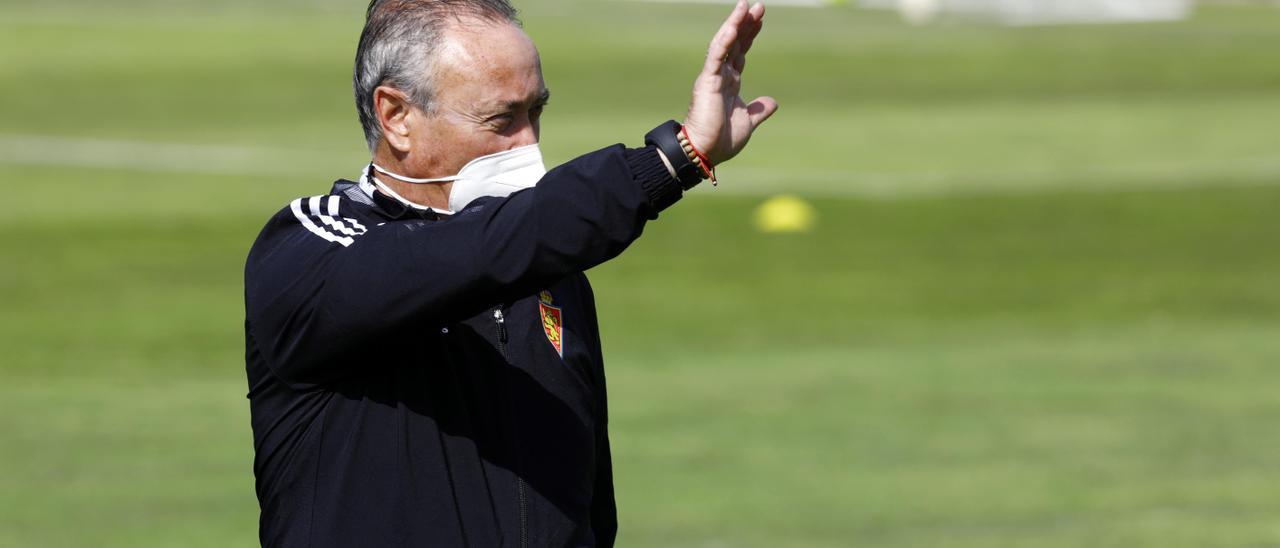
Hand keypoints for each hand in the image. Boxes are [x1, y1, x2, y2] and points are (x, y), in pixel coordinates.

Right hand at [682, 0, 777, 166]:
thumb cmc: (722, 139)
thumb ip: (759, 110)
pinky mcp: (707, 82)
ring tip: (746, 6)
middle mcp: (721, 76)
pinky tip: (733, 26)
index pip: (741, 52)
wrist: (706, 152)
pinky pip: (716, 57)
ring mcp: (713, 77)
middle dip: (746, 23)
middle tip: (758, 5)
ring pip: (724, 44)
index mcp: (729, 83)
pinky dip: (724, 41)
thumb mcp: (748, 122)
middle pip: (735, 43)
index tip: (759, 19)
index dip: (750, 35)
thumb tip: (773, 102)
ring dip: (735, 24)